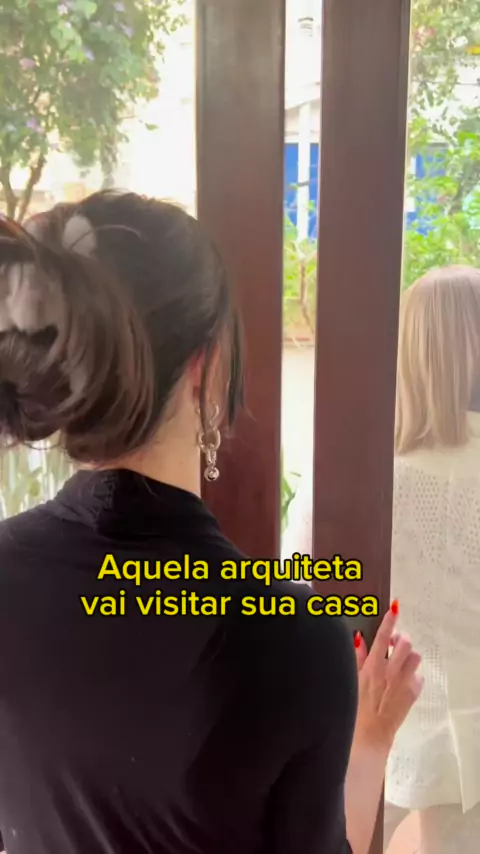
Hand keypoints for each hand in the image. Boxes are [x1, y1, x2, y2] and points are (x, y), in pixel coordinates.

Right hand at [353, 605, 422, 753]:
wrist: (368, 736)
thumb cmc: (353, 708)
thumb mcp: (350, 679)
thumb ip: (356, 657)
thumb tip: (359, 638)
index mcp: (372, 666)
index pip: (382, 637)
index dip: (389, 620)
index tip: (394, 608)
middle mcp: (390, 672)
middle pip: (405, 643)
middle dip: (400, 638)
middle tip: (393, 643)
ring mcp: (403, 683)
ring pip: (415, 657)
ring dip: (408, 656)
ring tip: (399, 662)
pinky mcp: (412, 694)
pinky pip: (419, 677)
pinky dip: (412, 675)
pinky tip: (402, 681)